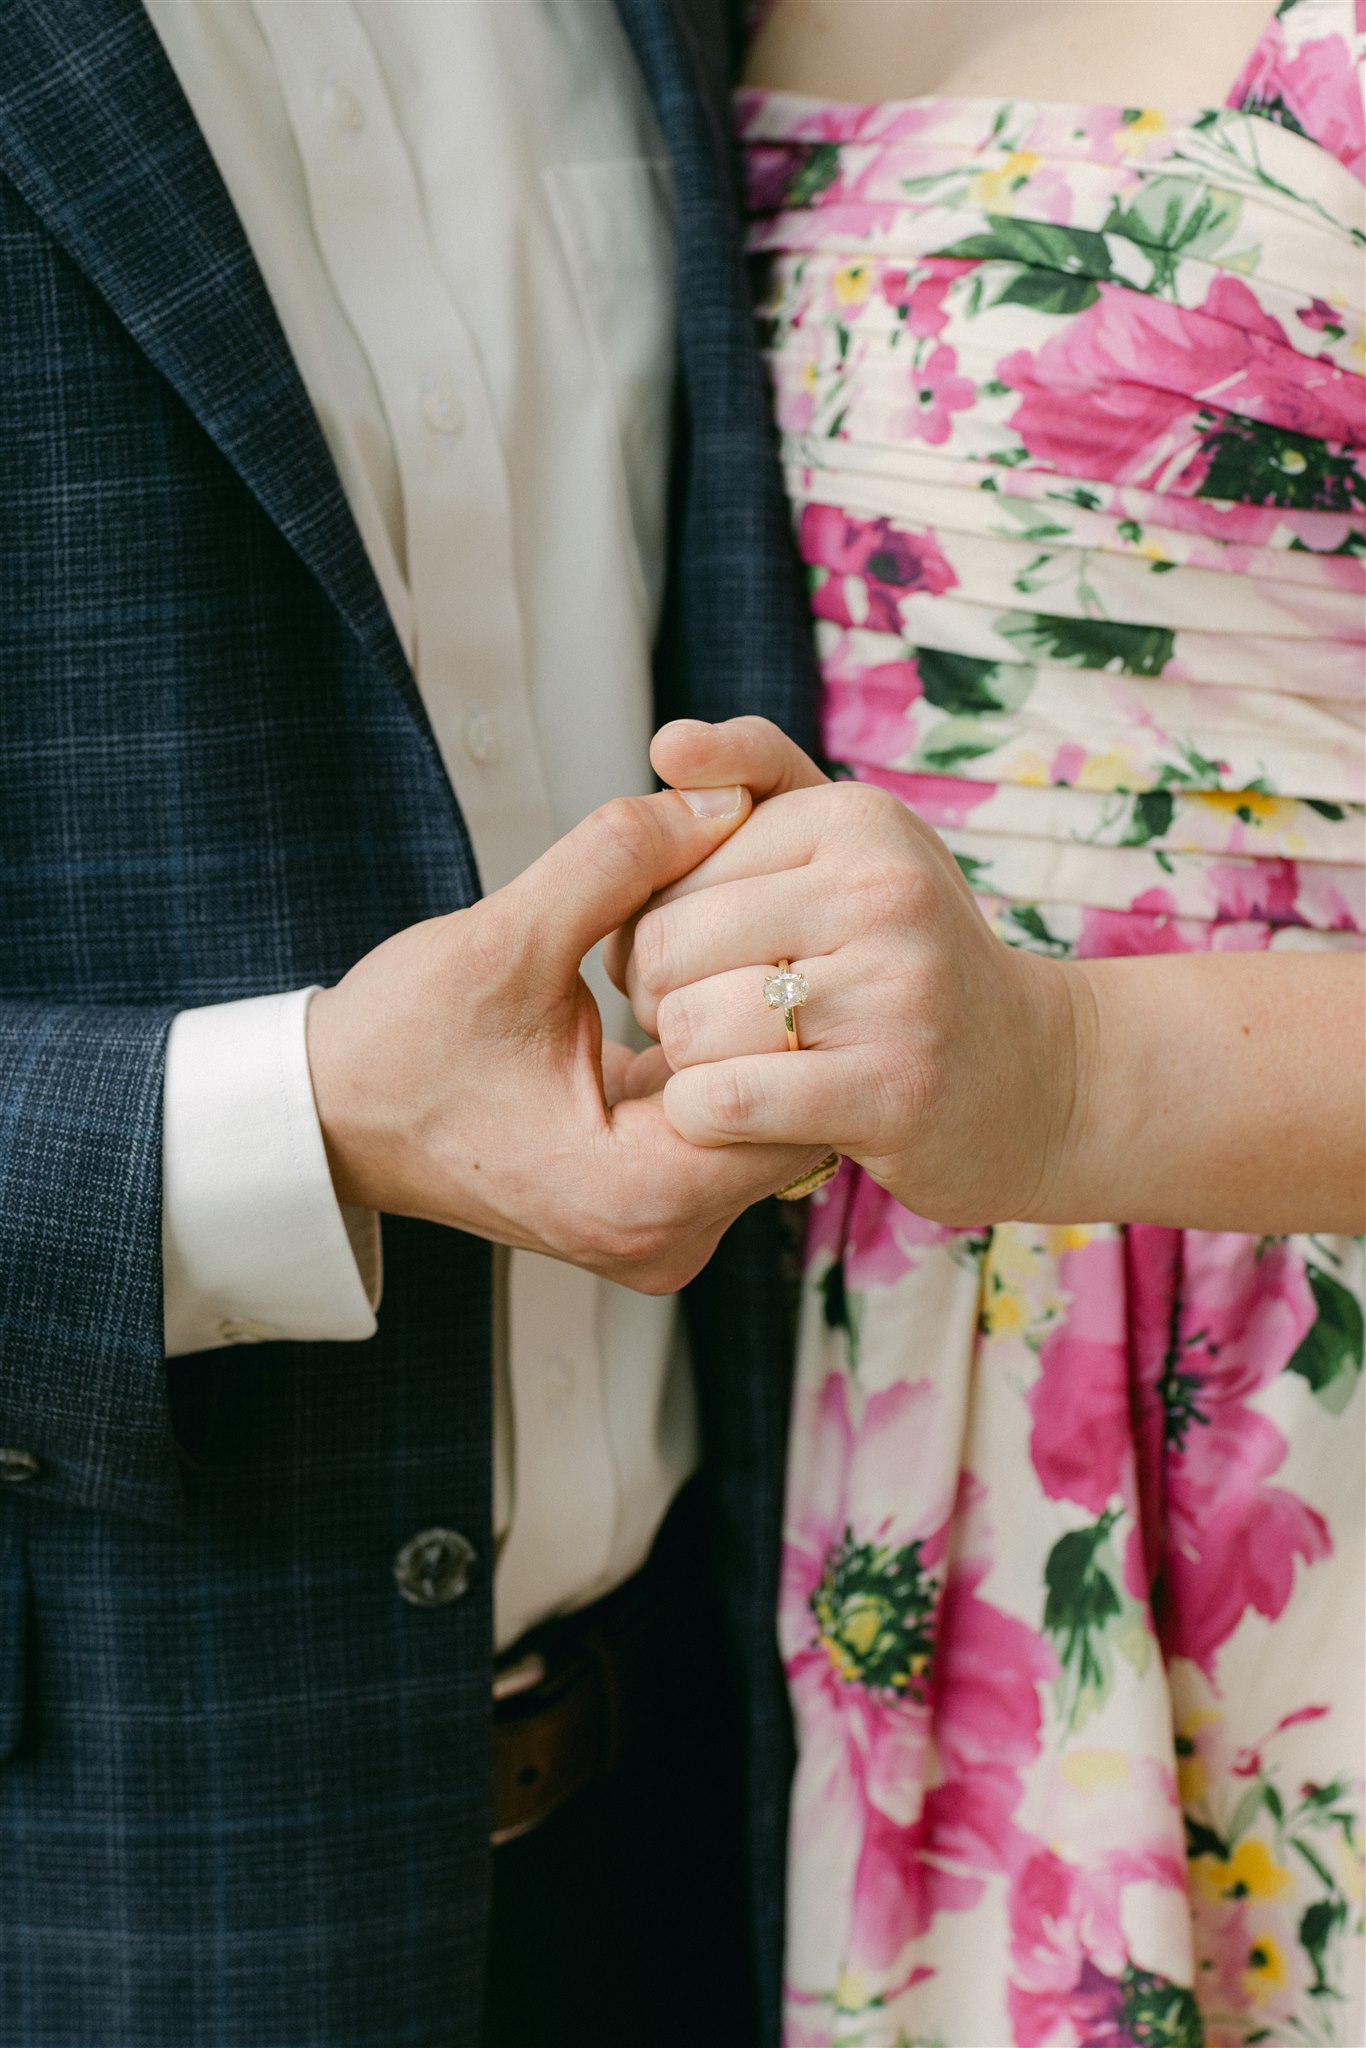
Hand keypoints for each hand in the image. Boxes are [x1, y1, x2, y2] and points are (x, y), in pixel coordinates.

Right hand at [307, 785, 832, 1292]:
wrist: (328, 1116)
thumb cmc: (396, 1046)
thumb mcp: (505, 936)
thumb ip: (617, 859)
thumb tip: (722, 795)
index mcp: (638, 1196)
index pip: (787, 1092)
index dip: (786, 989)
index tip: (780, 908)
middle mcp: (665, 1237)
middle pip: (786, 1108)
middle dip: (777, 1004)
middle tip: (779, 907)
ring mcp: (660, 1228)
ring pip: (760, 1111)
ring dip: (749, 1025)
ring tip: (735, 939)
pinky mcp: (649, 1203)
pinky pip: (721, 1121)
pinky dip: (717, 1052)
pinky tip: (702, 984)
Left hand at [605, 719, 1079, 1226]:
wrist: (1033, 1078)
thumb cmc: (905, 954)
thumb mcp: (848, 840)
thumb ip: (755, 773)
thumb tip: (665, 744)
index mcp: (858, 816)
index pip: (666, 866)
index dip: (649, 924)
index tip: (695, 962)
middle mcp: (883, 890)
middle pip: (663, 946)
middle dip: (655, 997)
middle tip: (700, 1023)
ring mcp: (897, 992)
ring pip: (687, 1025)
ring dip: (682, 1065)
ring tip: (728, 1065)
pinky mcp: (894, 1090)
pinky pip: (725, 1101)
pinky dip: (702, 1118)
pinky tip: (730, 1118)